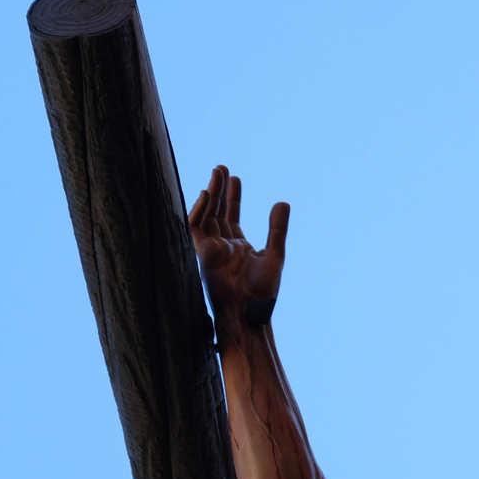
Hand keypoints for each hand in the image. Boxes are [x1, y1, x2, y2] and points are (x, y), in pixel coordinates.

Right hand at [188, 165, 288, 338]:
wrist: (249, 311)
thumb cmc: (262, 291)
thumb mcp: (274, 254)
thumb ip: (277, 229)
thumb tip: (283, 202)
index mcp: (239, 246)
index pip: (232, 216)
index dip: (232, 197)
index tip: (234, 178)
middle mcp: (222, 245)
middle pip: (217, 211)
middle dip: (219, 189)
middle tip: (221, 167)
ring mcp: (211, 249)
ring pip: (206, 214)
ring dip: (211, 193)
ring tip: (217, 172)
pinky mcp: (202, 253)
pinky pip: (195, 227)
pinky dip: (199, 210)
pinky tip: (207, 193)